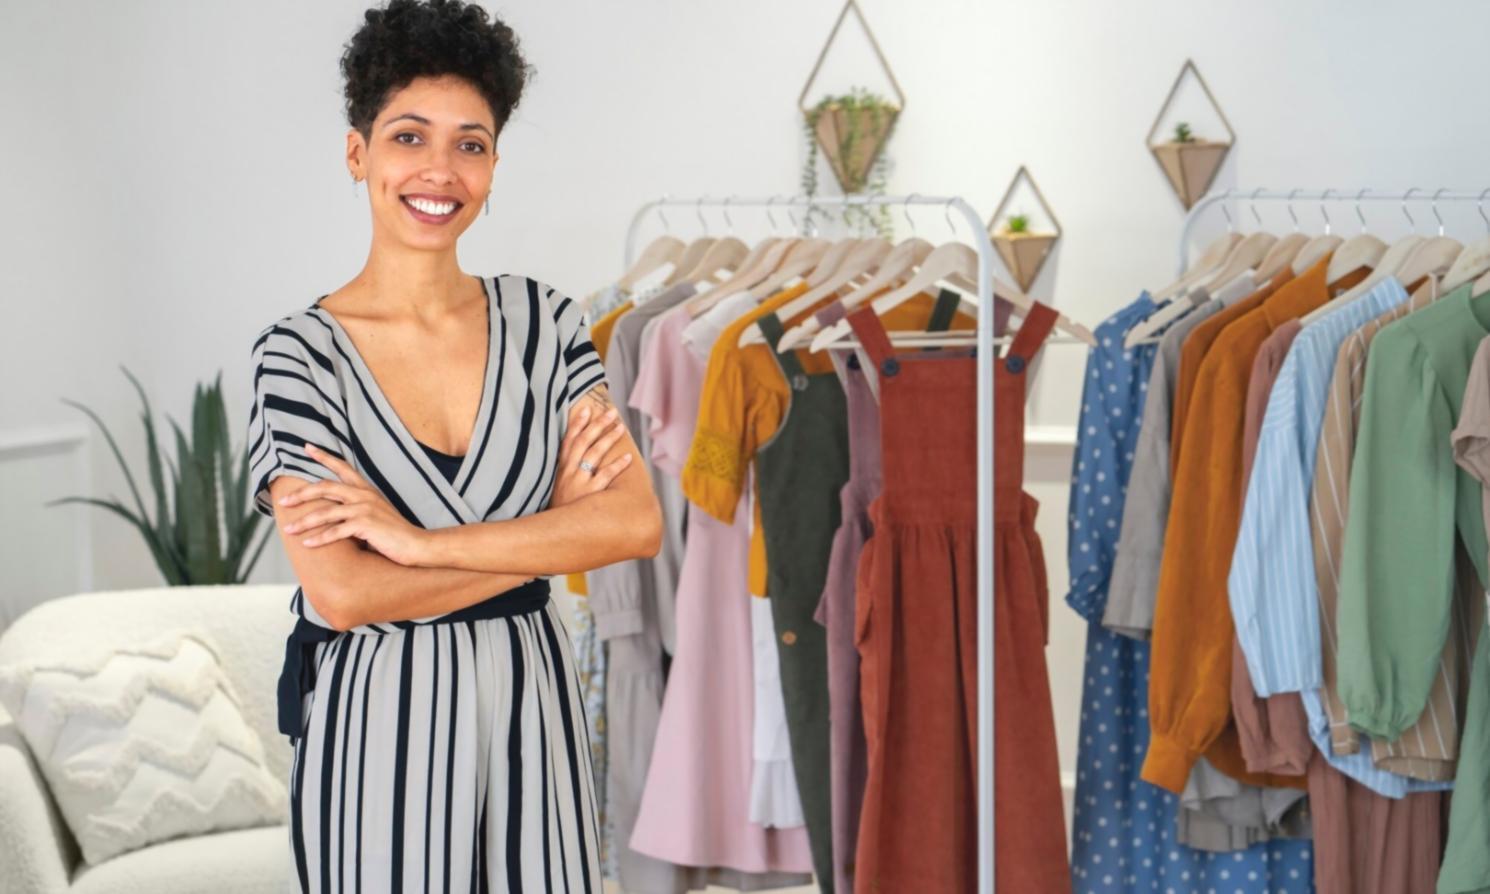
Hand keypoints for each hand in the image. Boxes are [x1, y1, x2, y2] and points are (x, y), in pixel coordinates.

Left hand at [276, 443, 430, 564]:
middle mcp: (364, 495)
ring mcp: (364, 509)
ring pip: (325, 512)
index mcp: (366, 490)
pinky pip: (335, 532)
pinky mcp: (365, 525)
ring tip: (288, 529)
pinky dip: (319, 538)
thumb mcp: (375, 512)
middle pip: (325, 487)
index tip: (306, 447)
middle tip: (284, 501)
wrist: (416, 545)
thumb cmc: (394, 532)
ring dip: (304, 521)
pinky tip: (307, 543)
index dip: (324, 456)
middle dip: (301, 494)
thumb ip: (357, 507)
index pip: (343, 467)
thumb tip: (334, 510)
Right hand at [551, 402, 631, 507]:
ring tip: (620, 427)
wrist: (555, 533)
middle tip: (611, 412)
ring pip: (594, 454)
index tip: (587, 410)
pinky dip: (617, 466)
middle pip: (583, 442)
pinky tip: (628, 458)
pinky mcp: (590, 495)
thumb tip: (581, 459)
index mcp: (561, 470)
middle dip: (597, 424)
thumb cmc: (562, 510)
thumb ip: (569, 474)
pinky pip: (605, 477)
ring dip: (608, 438)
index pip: (568, 441)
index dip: (577, 424)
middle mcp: (569, 472)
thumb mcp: (560, 489)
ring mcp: (579, 483)